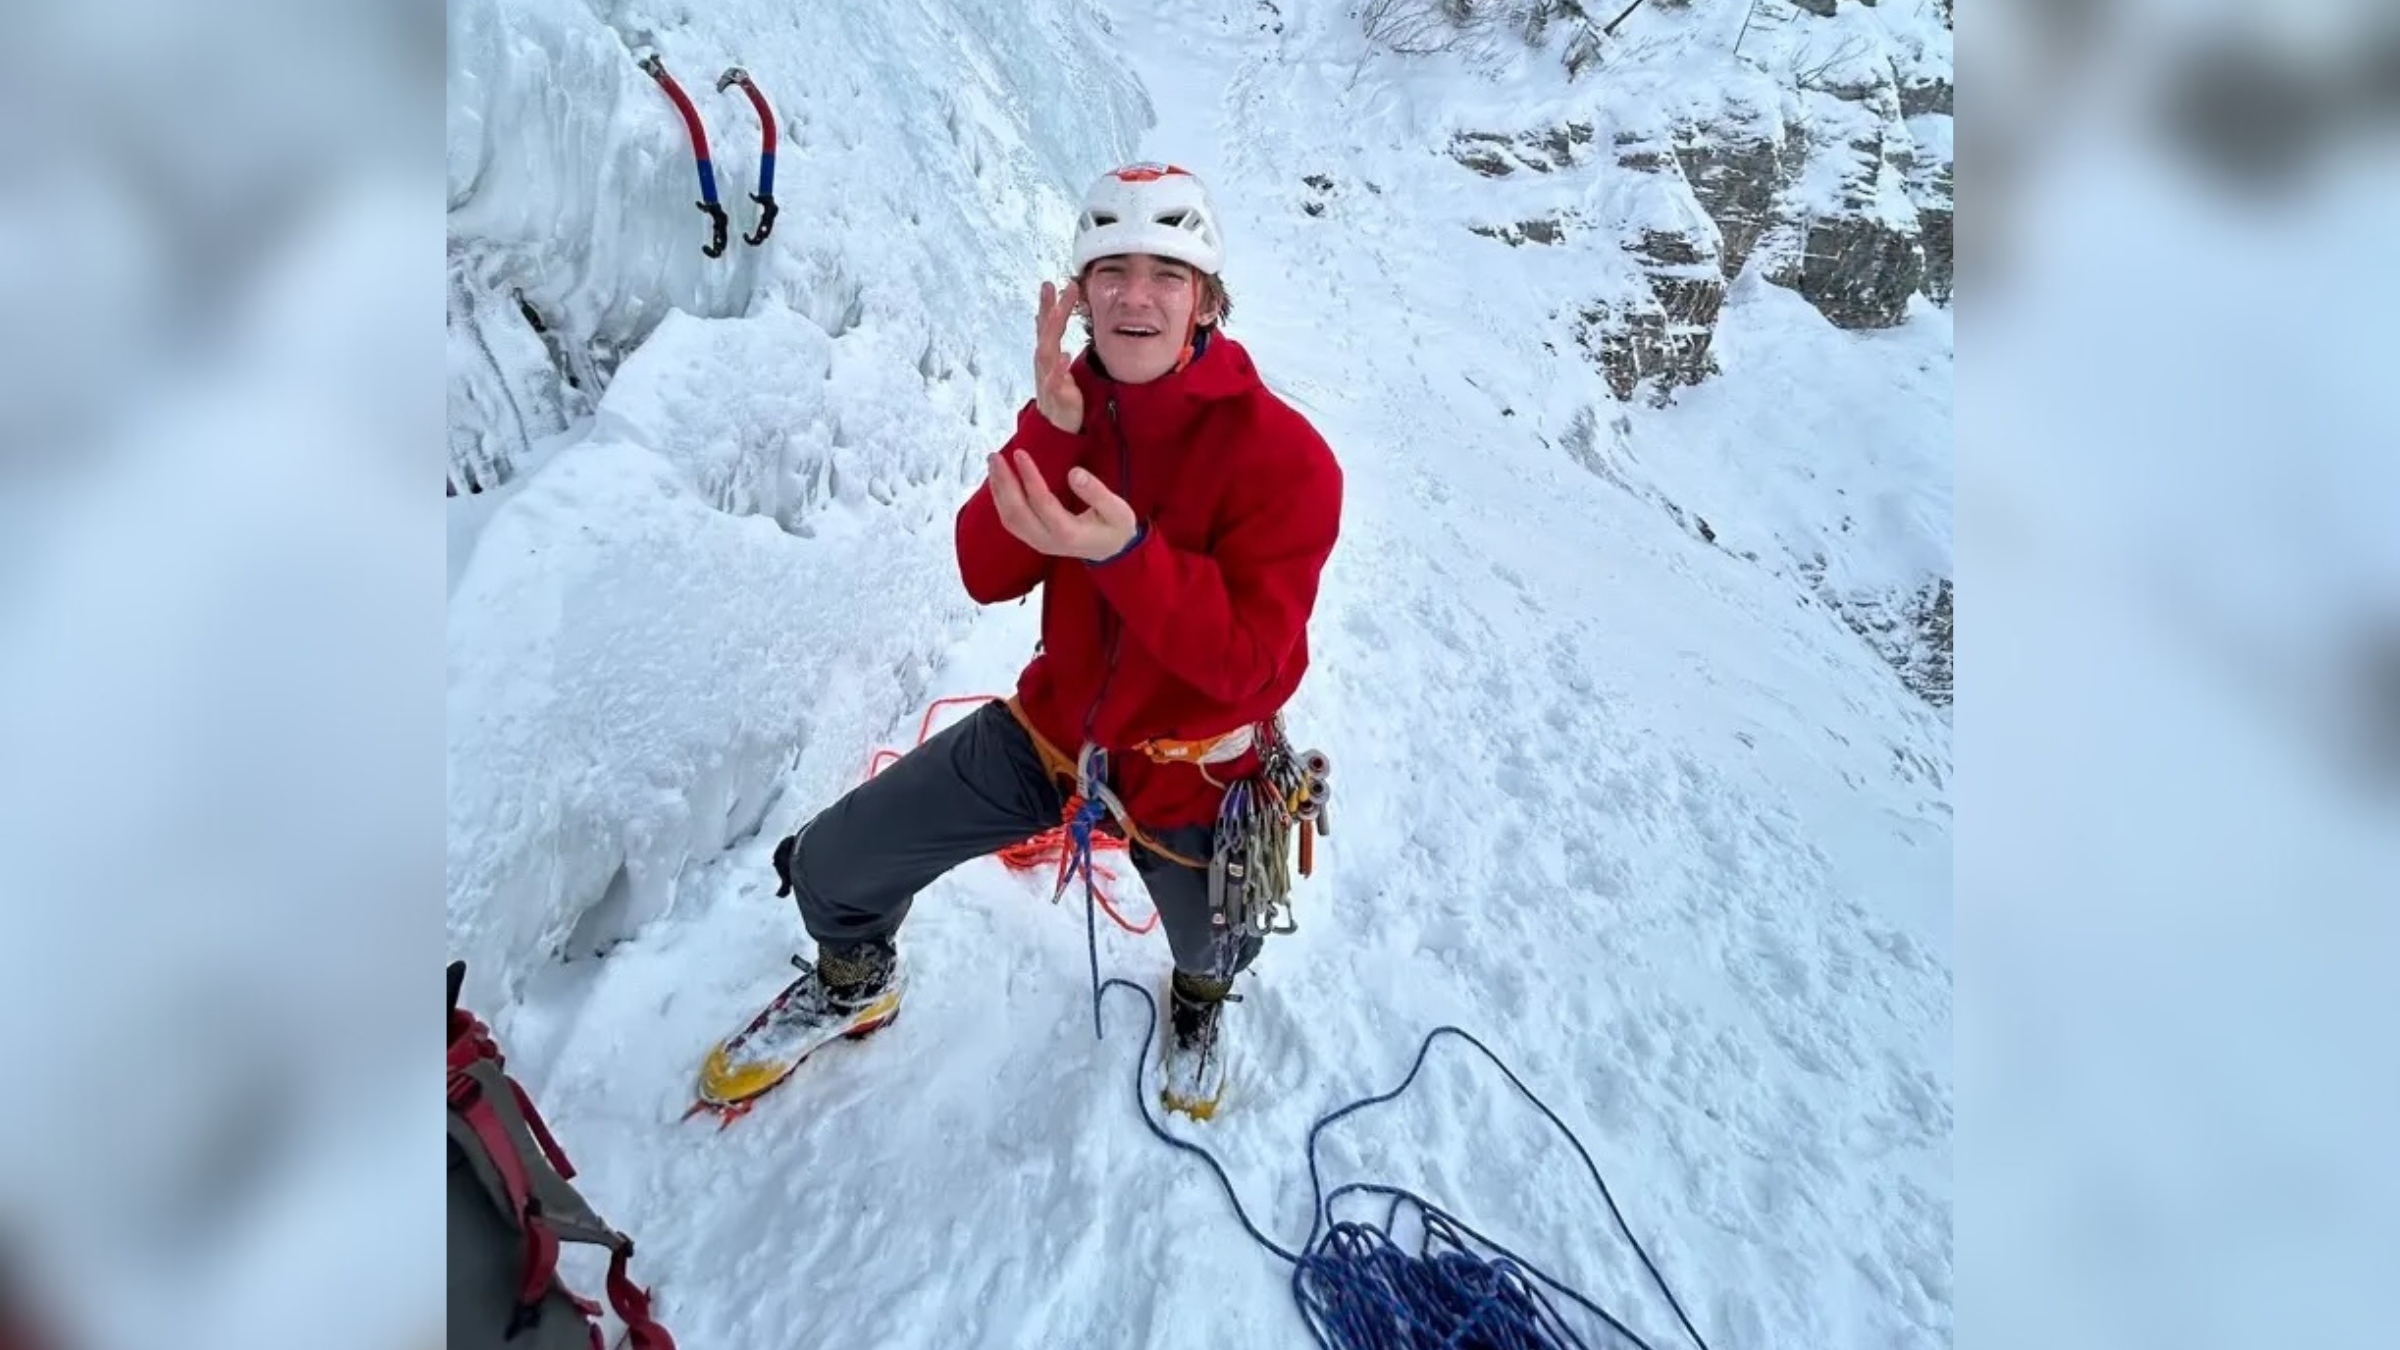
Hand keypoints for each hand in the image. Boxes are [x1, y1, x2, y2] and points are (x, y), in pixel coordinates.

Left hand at [986, 452, 1140, 560]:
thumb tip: (1074, 473)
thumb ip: (1097, 493)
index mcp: (1068, 533)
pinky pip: (1011, 521)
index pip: (1042, 502)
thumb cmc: (1115, 528)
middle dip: (1004, 482)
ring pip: (1009, 518)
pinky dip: (1001, 500)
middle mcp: (1048, 541)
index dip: (1029, 477)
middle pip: (1017, 512)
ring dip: (998, 490)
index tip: (1020, 453)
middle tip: (995, 456)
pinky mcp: (1034, 539)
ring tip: (993, 464)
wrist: (1112, 552)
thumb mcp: (1117, 510)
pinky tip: (998, 481)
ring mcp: (1038, 543)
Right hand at [1034, 280, 1084, 432]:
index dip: (1047, 305)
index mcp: (1047, 354)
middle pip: (1045, 332)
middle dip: (1049, 309)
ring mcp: (1048, 378)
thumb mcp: (1053, 362)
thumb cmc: (1056, 391)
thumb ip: (1048, 338)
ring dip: (1050, 331)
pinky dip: (1058, 368)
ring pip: (1046, 351)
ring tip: (1057, 313)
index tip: (1051, 283)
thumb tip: (1042, 315)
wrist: (1056, 425)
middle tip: (1052, 287)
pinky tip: (1064, 355)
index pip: (1046, 325)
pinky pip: (1054, 380)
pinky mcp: (1056, 395)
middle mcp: (1044, 363)